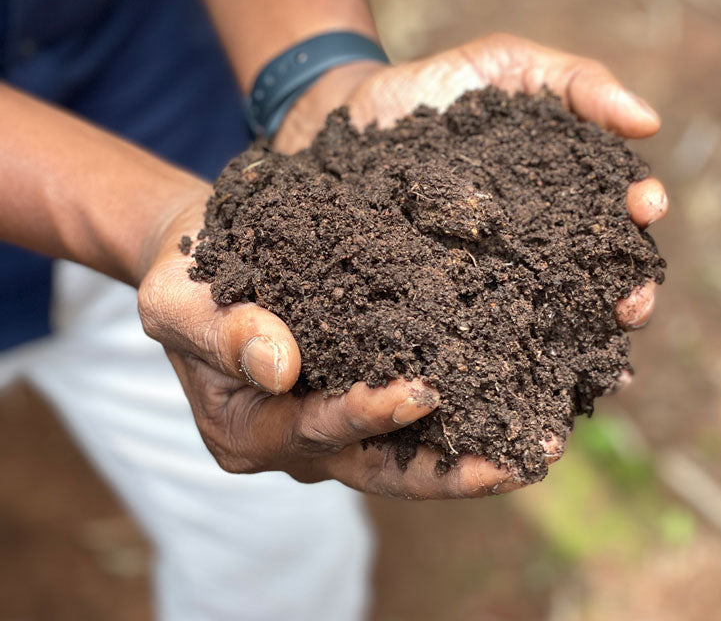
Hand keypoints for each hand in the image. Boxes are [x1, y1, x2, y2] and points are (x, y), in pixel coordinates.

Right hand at [138, 197, 524, 496]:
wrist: (199, 254)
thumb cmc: (182, 274)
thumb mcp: (177, 297)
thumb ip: (221, 332)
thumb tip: (281, 366)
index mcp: (245, 431)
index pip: (316, 432)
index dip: (369, 414)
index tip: (424, 391)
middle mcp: (294, 443)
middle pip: (379, 468)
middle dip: (451, 472)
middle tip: (523, 461)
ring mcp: (327, 425)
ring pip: (405, 453)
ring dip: (469, 450)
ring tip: (538, 441)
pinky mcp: (354, 392)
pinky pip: (410, 417)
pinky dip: (459, 411)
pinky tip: (512, 395)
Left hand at [276, 33, 666, 328]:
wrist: (348, 110)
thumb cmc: (436, 86)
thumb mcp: (508, 64)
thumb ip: (576, 82)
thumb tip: (649, 121)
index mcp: (562, 195)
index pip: (617, 212)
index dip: (639, 212)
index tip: (647, 207)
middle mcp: (536, 246)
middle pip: (596, 279)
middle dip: (626, 292)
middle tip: (633, 302)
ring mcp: (490, 279)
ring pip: (549, 322)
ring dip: (581, 343)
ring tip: (597, 358)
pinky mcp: (440, 302)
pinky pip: (478, 339)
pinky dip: (504, 366)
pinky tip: (523, 388)